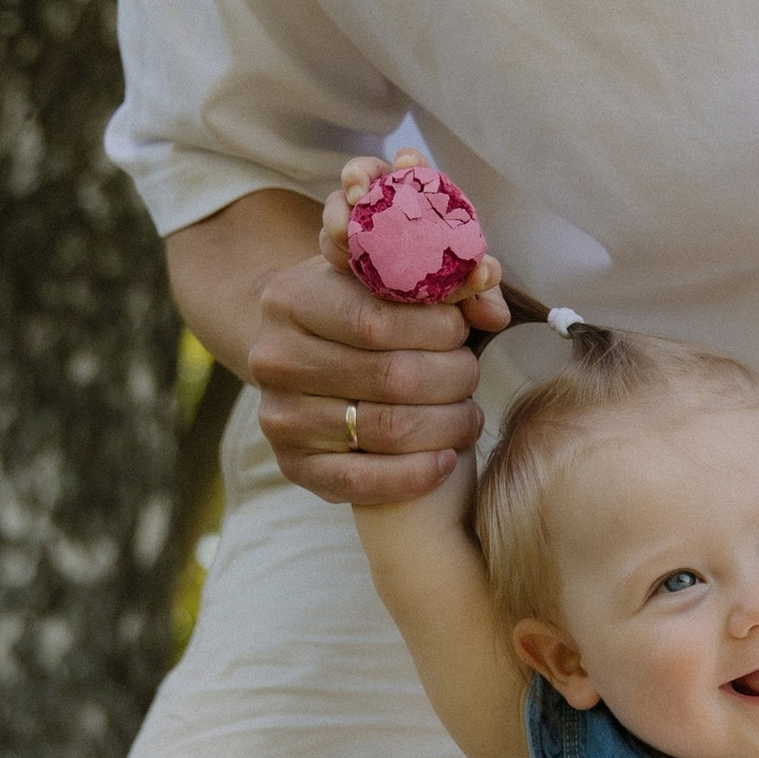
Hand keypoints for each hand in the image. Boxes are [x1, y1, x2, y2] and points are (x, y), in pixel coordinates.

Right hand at [244, 172, 508, 507]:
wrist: (305, 360)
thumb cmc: (362, 310)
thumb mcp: (389, 278)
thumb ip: (443, 275)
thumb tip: (485, 281)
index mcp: (290, 297)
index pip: (378, 318)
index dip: (438, 328)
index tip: (462, 329)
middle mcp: (274, 358)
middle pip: (393, 377)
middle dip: (453, 377)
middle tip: (470, 375)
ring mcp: (279, 418)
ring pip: (389, 429)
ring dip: (447, 424)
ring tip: (466, 414)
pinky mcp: (294, 467)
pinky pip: (363, 482)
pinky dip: (416, 474)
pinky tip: (445, 458)